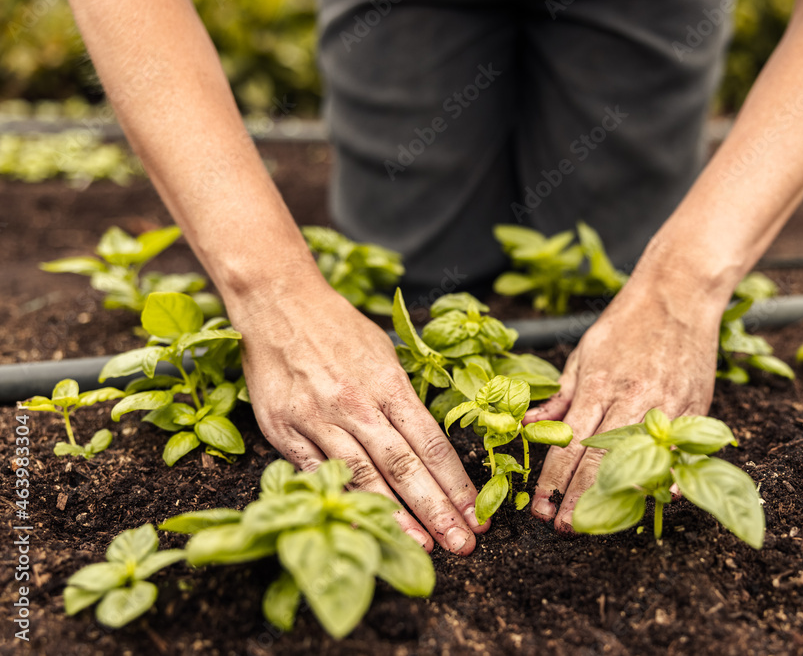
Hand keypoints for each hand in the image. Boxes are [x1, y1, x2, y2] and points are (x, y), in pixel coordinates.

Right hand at [229, 277, 486, 553]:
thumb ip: (403, 397)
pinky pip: (318, 474)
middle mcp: (357, 404)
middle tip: (463, 543)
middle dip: (437, 510)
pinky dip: (343, 501)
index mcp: (388, 383)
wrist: (279, 303)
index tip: (476, 512)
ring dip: (396, 517)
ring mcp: (319, 419)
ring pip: (364, 477)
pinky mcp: (285, 430)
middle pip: (405, 466)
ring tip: (422, 547)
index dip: (456, 483)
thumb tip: (428, 440)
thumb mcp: (384, 352)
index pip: (431, 443)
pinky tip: (362, 525)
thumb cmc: (337, 327)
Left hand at [526, 279, 726, 532]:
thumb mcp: (583, 353)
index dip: (552, 481)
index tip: (540, 507)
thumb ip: (560, 395)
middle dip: (578, 499)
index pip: (569, 443)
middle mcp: (632, 399)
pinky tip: (654, 499)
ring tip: (597, 524)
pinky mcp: (694, 407)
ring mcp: (666, 405)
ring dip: (616, 496)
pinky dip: (668, 476)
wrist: (678, 294)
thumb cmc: (626, 323)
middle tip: (562, 528)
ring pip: (638, 461)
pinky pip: (678, 450)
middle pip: (600, 461)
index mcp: (599, 385)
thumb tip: (530, 427)